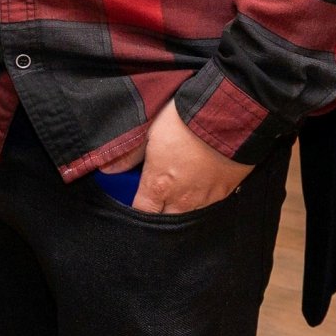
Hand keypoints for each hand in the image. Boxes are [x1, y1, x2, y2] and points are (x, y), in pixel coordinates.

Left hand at [109, 100, 253, 214]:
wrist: (228, 116)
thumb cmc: (185, 121)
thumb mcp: (149, 130)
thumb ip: (129, 154)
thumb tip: (108, 169)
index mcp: (158, 185)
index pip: (141, 211)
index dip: (137, 207)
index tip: (136, 198)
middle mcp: (181, 199)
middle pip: (164, 219)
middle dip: (158, 211)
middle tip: (155, 195)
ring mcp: (205, 198)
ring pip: (187, 214)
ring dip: (180, 206)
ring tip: (178, 187)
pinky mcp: (224, 193)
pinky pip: (208, 205)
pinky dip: (200, 199)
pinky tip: (198, 183)